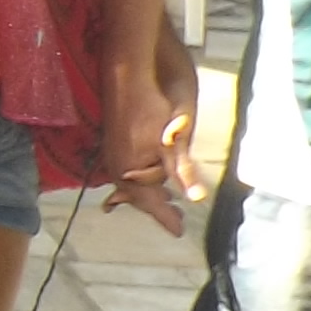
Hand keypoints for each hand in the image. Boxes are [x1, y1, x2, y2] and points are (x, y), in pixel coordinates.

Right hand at [101, 51, 197, 232]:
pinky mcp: (114, 143)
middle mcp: (117, 168)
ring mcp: (113, 155)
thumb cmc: (150, 109)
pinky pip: (129, 172)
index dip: (166, 218)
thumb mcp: (171, 143)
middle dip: (158, 208)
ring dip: (150, 194)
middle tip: (177, 219)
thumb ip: (182, 171)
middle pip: (139, 197)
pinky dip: (142, 180)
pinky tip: (151, 174)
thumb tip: (197, 198)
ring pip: (133, 184)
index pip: (151, 204)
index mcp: (131, 172)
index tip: (179, 232)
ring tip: (167, 199)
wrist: (126, 77)